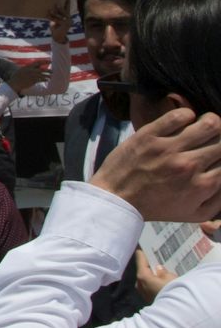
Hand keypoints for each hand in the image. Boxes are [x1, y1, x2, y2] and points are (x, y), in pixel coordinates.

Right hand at [8, 61, 50, 94]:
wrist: (15, 82)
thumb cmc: (18, 76)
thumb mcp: (23, 69)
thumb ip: (29, 67)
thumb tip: (36, 65)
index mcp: (28, 67)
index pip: (38, 62)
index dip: (44, 61)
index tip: (50, 61)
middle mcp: (31, 71)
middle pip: (42, 70)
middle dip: (48, 70)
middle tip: (53, 70)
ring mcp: (32, 76)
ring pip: (43, 75)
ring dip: (48, 76)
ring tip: (51, 76)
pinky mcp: (33, 81)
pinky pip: (41, 80)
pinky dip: (44, 79)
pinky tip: (47, 80)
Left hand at [49, 0, 73, 43]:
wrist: (57, 37)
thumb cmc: (55, 27)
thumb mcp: (55, 20)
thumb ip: (55, 15)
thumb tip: (51, 9)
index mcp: (67, 16)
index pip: (67, 8)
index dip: (68, 2)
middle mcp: (69, 18)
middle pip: (64, 11)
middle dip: (60, 7)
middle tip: (56, 3)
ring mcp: (68, 22)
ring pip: (60, 15)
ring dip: (54, 13)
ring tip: (49, 10)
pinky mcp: (65, 25)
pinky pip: (57, 20)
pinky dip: (52, 18)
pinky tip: (47, 16)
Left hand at [92, 109, 220, 221]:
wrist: (117, 199)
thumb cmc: (157, 207)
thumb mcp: (195, 213)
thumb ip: (220, 199)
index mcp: (202, 185)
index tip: (219, 154)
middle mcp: (189, 165)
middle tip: (214, 141)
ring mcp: (168, 148)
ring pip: (209, 124)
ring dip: (213, 123)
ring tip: (206, 127)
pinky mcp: (149, 135)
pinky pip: (179, 115)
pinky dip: (188, 114)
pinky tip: (185, 122)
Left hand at [135, 249, 176, 301]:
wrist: (174, 313)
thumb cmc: (172, 292)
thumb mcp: (171, 278)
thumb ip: (163, 271)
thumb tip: (159, 269)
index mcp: (142, 276)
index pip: (140, 259)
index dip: (144, 252)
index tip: (145, 246)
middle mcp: (139, 284)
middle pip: (143, 270)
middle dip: (150, 266)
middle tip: (157, 259)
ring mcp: (143, 292)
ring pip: (147, 279)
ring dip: (153, 275)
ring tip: (162, 270)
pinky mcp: (148, 299)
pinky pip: (151, 287)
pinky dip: (155, 283)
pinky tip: (164, 282)